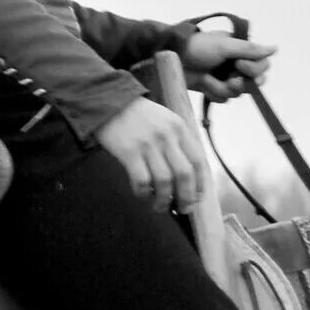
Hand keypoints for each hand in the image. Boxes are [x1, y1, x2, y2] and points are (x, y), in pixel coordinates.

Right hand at [93, 98, 206, 212]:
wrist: (109, 101)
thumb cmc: (140, 116)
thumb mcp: (166, 121)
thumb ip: (179, 142)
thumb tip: (188, 176)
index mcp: (180, 128)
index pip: (198, 161)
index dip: (200, 184)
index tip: (198, 197)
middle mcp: (167, 136)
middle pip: (184, 175)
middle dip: (186, 197)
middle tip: (182, 208)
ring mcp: (148, 144)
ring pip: (164, 181)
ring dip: (164, 199)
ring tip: (159, 206)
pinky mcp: (129, 152)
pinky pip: (142, 180)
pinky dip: (143, 192)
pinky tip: (142, 194)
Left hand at [180, 30, 275, 100]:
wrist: (171, 59)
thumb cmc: (197, 47)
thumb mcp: (224, 46)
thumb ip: (250, 50)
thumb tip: (275, 48)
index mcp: (241, 50)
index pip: (262, 64)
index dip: (254, 69)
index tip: (239, 66)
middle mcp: (236, 64)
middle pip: (254, 82)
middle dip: (241, 83)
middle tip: (230, 80)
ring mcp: (226, 77)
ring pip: (238, 93)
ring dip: (222, 88)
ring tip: (207, 79)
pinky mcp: (215, 89)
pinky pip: (224, 99)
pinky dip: (213, 92)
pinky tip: (203, 84)